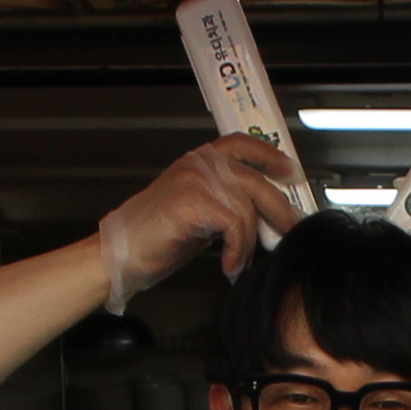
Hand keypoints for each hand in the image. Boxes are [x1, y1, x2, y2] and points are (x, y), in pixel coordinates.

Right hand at [101, 135, 310, 298]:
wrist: (120, 254)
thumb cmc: (156, 238)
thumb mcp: (200, 212)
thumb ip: (227, 203)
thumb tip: (264, 214)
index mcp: (199, 162)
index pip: (242, 144)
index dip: (270, 155)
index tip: (290, 171)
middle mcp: (198, 165)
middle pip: (255, 180)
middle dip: (278, 209)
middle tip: (289, 230)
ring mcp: (195, 180)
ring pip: (246, 208)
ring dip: (249, 242)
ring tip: (240, 261)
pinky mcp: (192, 201)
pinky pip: (234, 225)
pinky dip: (237, 250)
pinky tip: (229, 265)